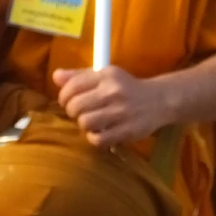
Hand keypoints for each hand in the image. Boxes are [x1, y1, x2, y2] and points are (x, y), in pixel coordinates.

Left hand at [54, 67, 174, 146]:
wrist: (160, 100)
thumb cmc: (128, 88)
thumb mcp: (107, 76)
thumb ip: (80, 76)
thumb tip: (56, 76)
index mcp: (107, 75)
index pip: (72, 86)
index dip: (64, 97)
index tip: (69, 101)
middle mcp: (114, 92)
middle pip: (75, 107)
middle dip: (74, 112)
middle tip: (82, 113)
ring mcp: (121, 112)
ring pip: (85, 123)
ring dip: (85, 125)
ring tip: (93, 122)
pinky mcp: (127, 130)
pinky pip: (97, 139)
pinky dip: (95, 138)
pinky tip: (101, 132)